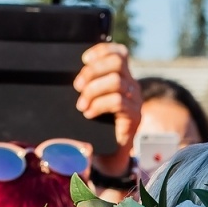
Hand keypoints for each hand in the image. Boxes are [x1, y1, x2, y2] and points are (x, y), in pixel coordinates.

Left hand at [77, 42, 141, 171]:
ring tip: (81, 105)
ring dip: (93, 91)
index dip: (102, 51)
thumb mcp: (91, 100)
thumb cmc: (96, 126)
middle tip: (77, 86)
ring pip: (116, 81)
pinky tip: (89, 113)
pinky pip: (117, 101)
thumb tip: (72, 78)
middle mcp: (132, 85)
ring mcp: (135, 101)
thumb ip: (87, 86)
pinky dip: (99, 105)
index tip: (83, 60)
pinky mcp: (134, 116)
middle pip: (117, 62)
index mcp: (122, 78)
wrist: (108, 155)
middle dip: (93, 71)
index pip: (119, 52)